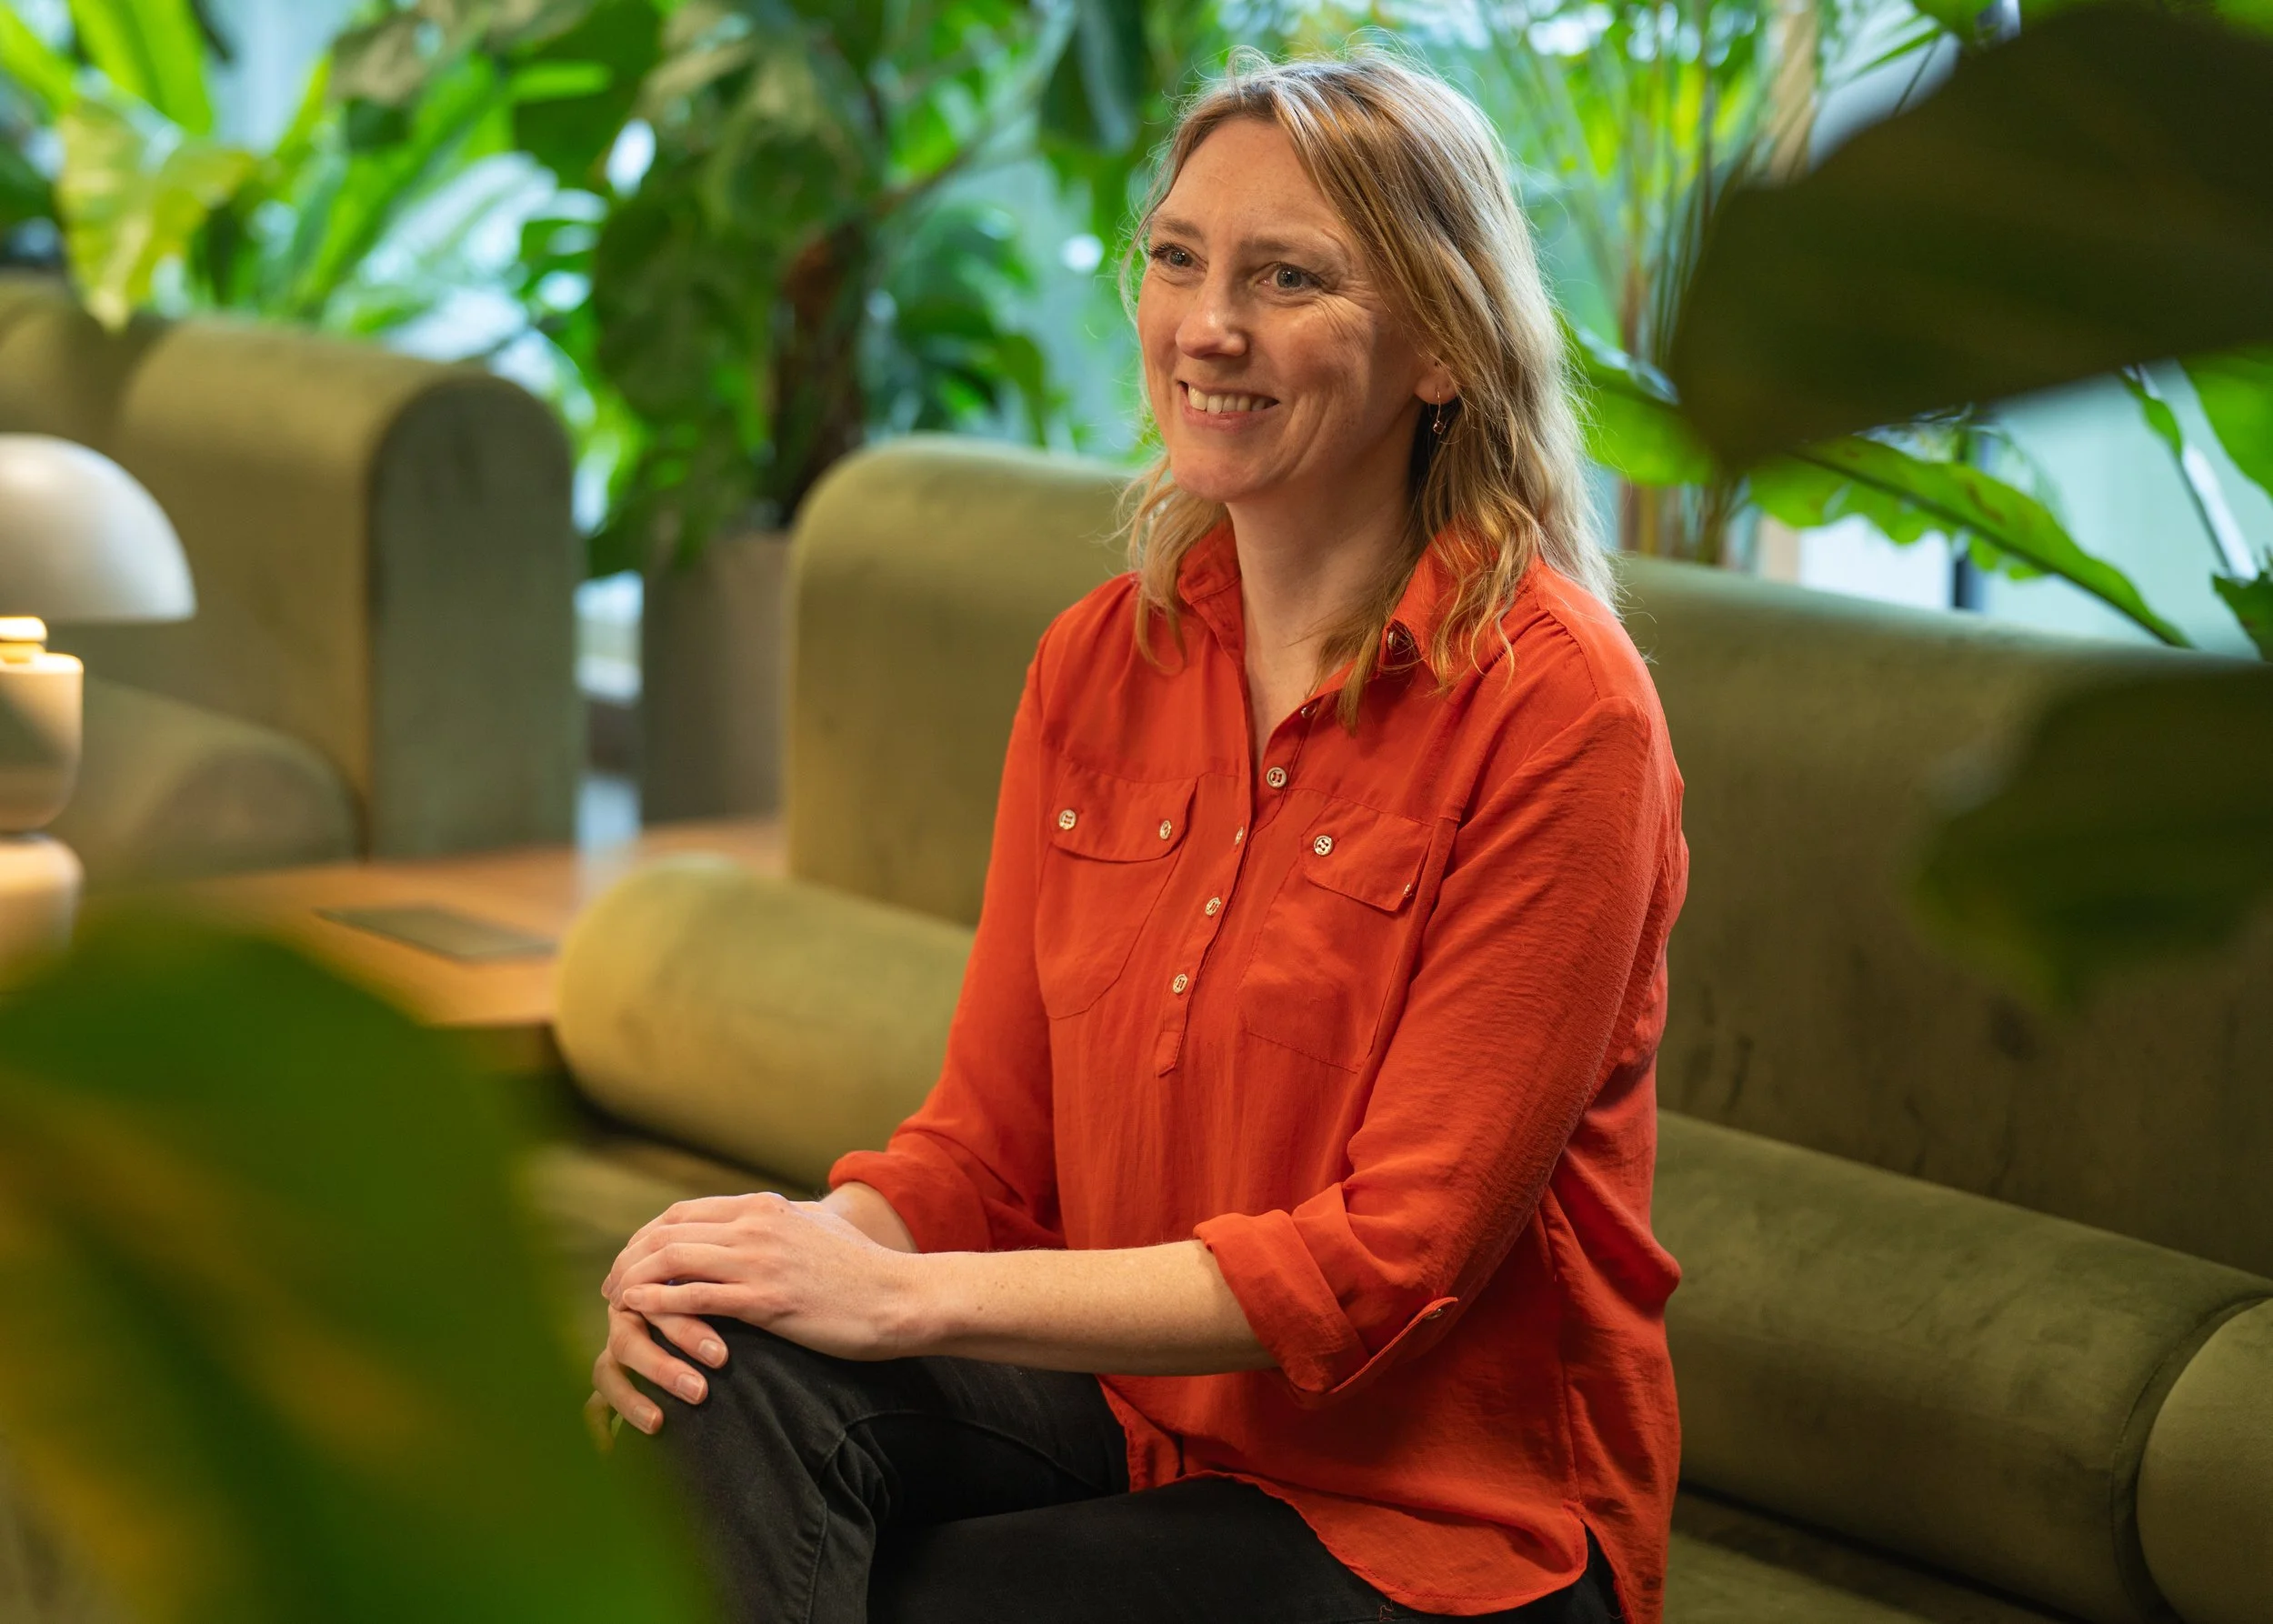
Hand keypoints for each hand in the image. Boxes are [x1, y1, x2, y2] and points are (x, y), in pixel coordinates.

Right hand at [590, 1298, 725, 1437]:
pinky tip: (611, 1449)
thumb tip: (740, 1317)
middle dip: (662, 1368)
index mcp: (647, 1296)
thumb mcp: (709, 1293)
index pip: (658, 1311)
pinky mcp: (607, 1381)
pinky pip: (592, 1406)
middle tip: (699, 1392)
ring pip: (606, 1373)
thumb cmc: (710, 1300)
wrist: (687, 1312)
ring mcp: (612, 1353)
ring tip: (656, 1423)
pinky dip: (599, 1426)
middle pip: (629, 1342)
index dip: (686, 1332)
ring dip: (630, 1399)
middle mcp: (625, 1322)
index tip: (720, 1357)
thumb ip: (712, 1298)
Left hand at [604, 1192, 925, 1360]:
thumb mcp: (819, 1228)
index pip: (684, 1212)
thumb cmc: (865, 1271)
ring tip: (614, 1302)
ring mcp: (760, 1261)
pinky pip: (695, 1297)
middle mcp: (756, 1225)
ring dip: (633, 1280)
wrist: (902, 1297)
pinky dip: (657, 1302)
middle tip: (609, 1285)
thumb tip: (770, 1217)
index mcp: (765, 1207)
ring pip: (672, 1259)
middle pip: (667, 1232)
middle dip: (629, 1257)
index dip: (647, 1235)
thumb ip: (786, 1221)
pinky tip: (637, 1314)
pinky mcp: (766, 1300)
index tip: (629, 1259)